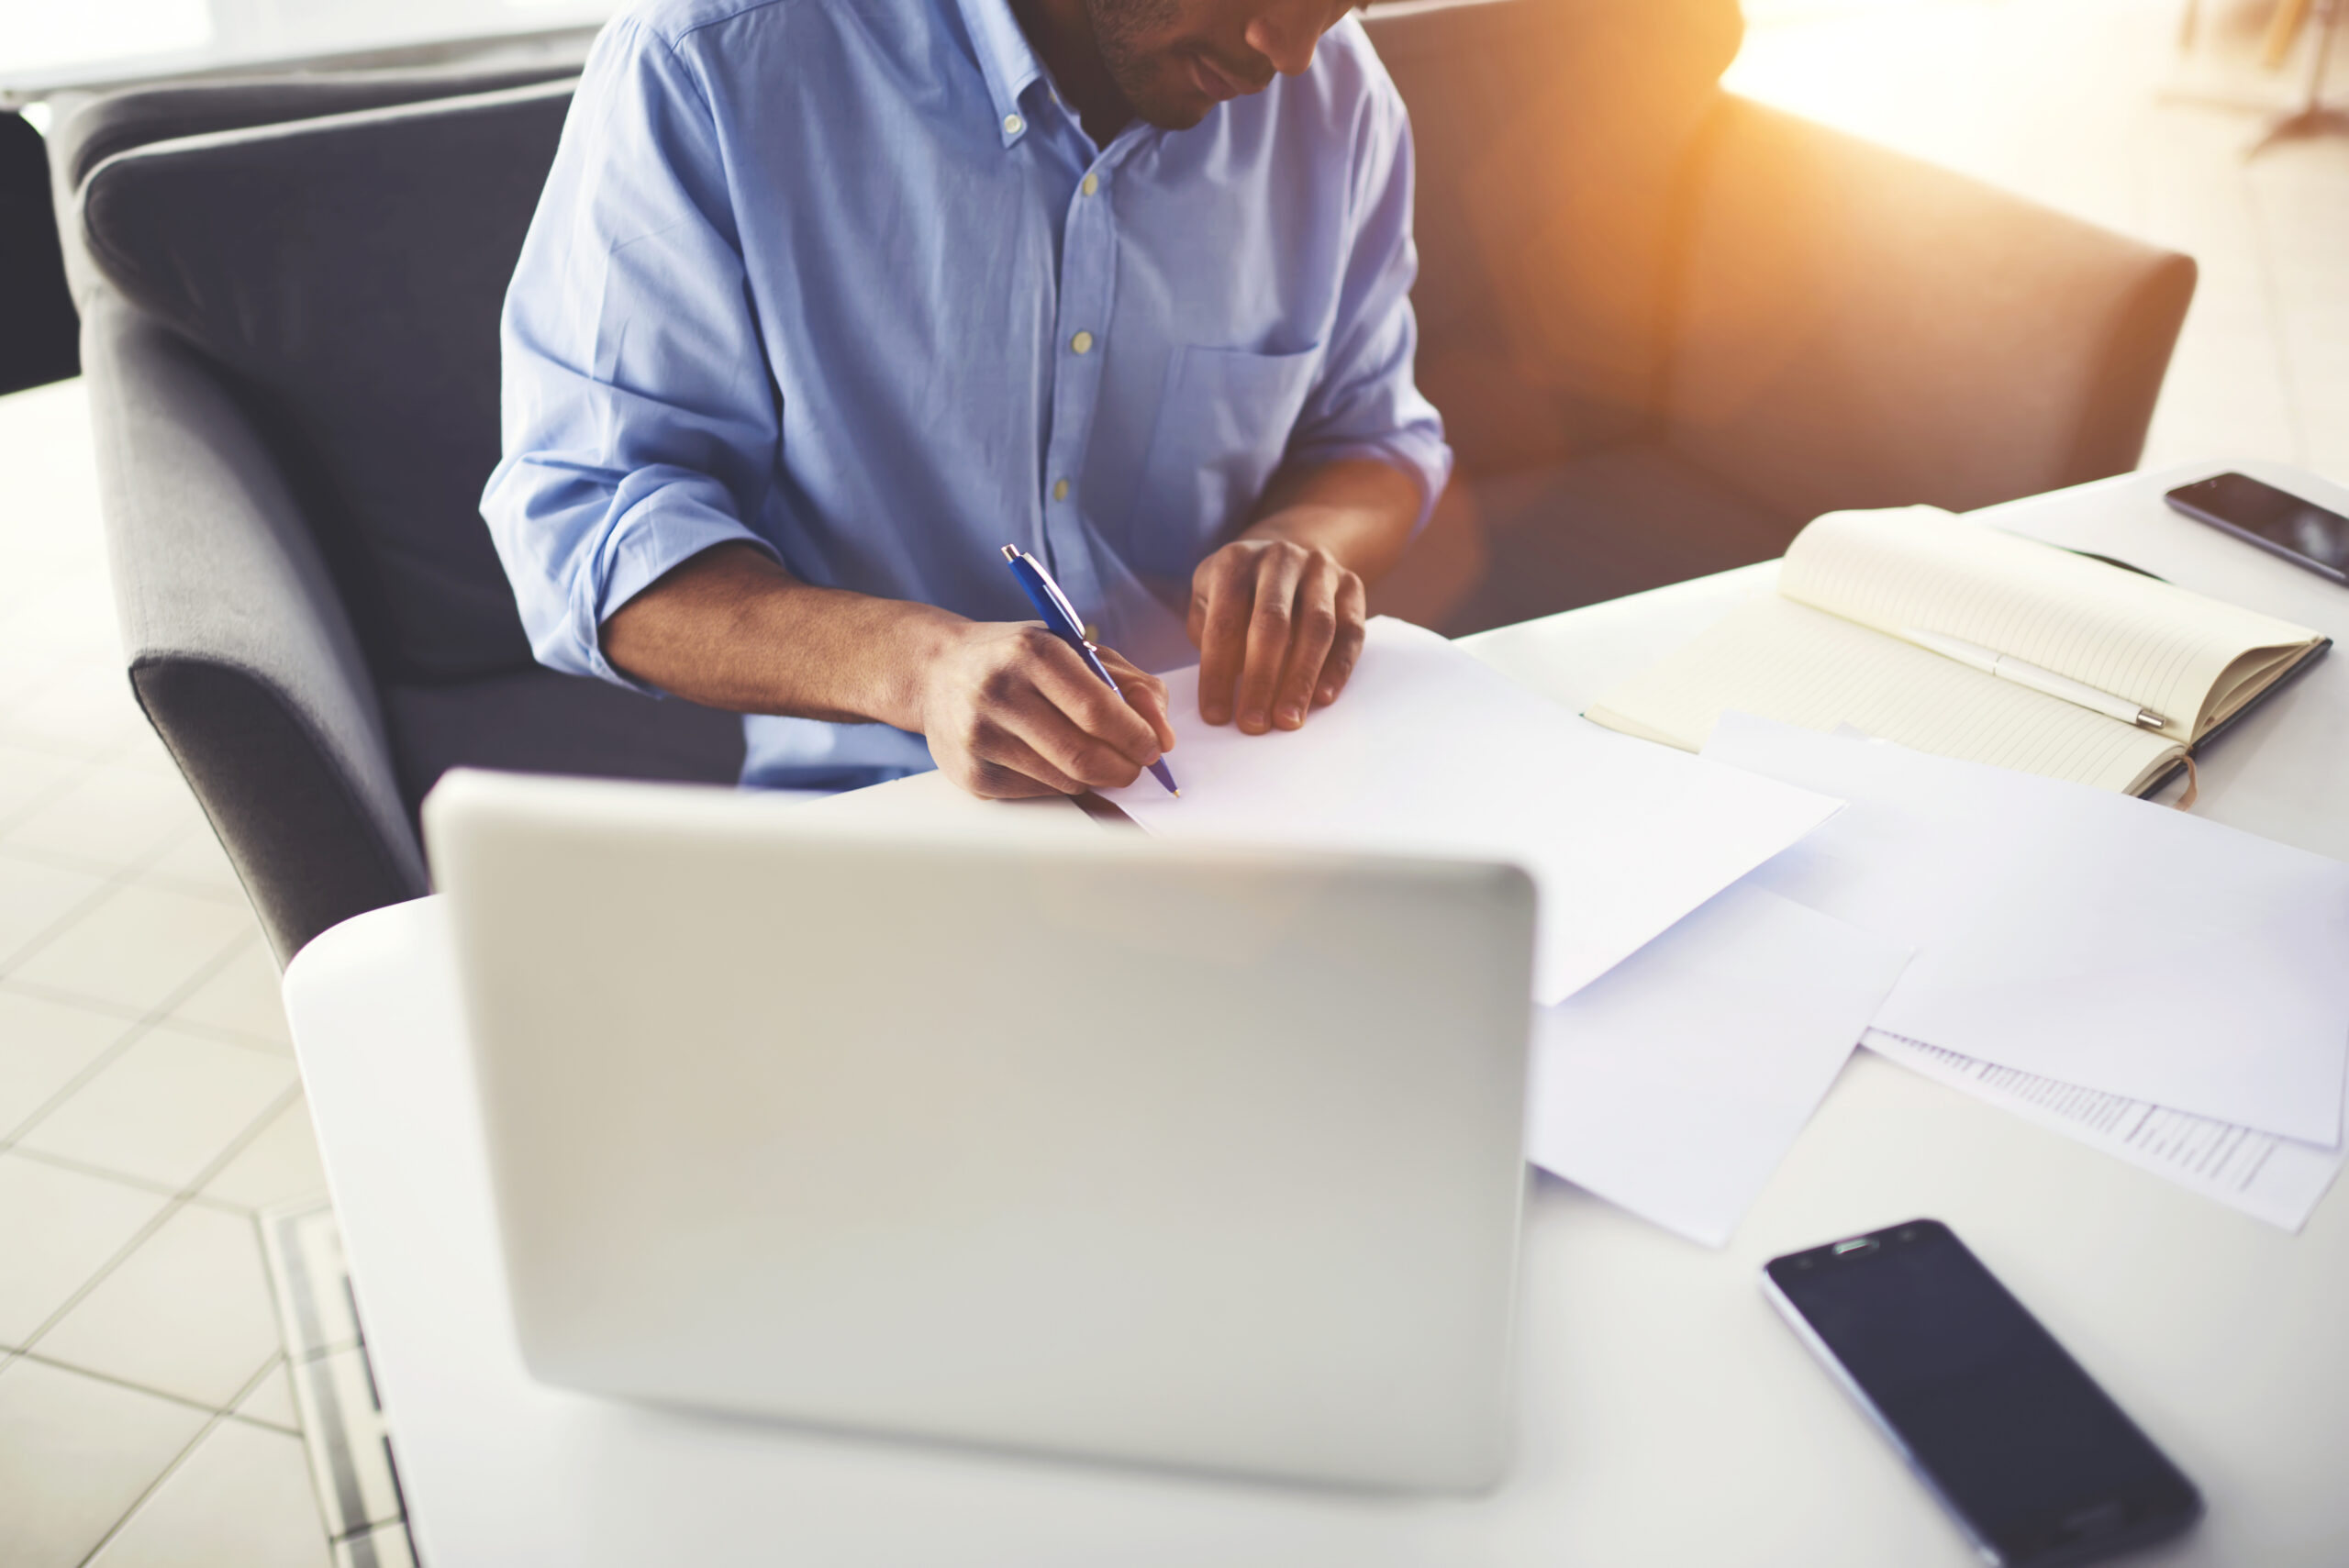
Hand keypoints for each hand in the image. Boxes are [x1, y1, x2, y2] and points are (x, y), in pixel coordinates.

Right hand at [919, 622, 1175, 798]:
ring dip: (1094, 778)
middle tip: (1134, 765)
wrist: (936, 671)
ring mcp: (979, 735)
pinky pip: (1038, 794)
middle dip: (1124, 768)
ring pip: (1065, 782)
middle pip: (1083, 755)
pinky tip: (1051, 761)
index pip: (1097, 710)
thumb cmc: (1017, 659)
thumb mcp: (1074, 650)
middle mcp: (999, 691)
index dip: (1136, 737)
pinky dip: (1060, 785)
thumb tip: (1162, 735)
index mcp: (1032, 651)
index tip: (1154, 747)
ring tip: (1093, 758)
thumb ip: (1129, 684)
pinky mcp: (969, 774)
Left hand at [1187, 536, 1367, 732]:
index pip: (1225, 624)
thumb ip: (1209, 638)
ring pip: (1317, 627)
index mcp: (1234, 562)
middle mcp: (1279, 559)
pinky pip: (1350, 630)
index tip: (1216, 715)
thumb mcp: (1208, 600)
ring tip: (1288, 719)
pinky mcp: (1350, 585)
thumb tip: (1221, 693)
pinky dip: (1339, 667)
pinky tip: (1323, 698)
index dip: (1218, 673)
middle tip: (1254, 723)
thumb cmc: (1239, 592)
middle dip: (1262, 680)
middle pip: (1272, 624)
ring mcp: (1319, 569)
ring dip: (1302, 679)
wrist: (1285, 555)